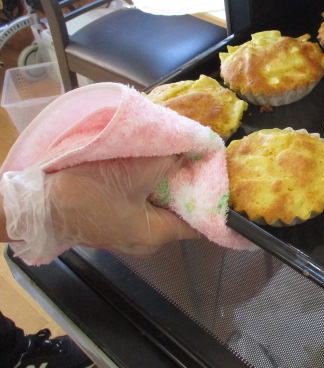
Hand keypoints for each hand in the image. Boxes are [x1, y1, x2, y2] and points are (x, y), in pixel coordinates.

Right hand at [2, 156, 199, 263]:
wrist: (36, 203)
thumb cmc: (87, 192)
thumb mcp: (136, 171)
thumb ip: (170, 160)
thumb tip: (194, 148)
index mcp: (156, 235)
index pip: (199, 223)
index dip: (212, 200)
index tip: (223, 177)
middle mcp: (146, 240)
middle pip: (178, 210)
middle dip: (187, 183)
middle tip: (198, 156)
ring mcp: (127, 232)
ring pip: (158, 204)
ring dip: (165, 181)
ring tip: (176, 155)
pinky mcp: (112, 220)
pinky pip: (139, 201)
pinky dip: (147, 185)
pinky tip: (149, 164)